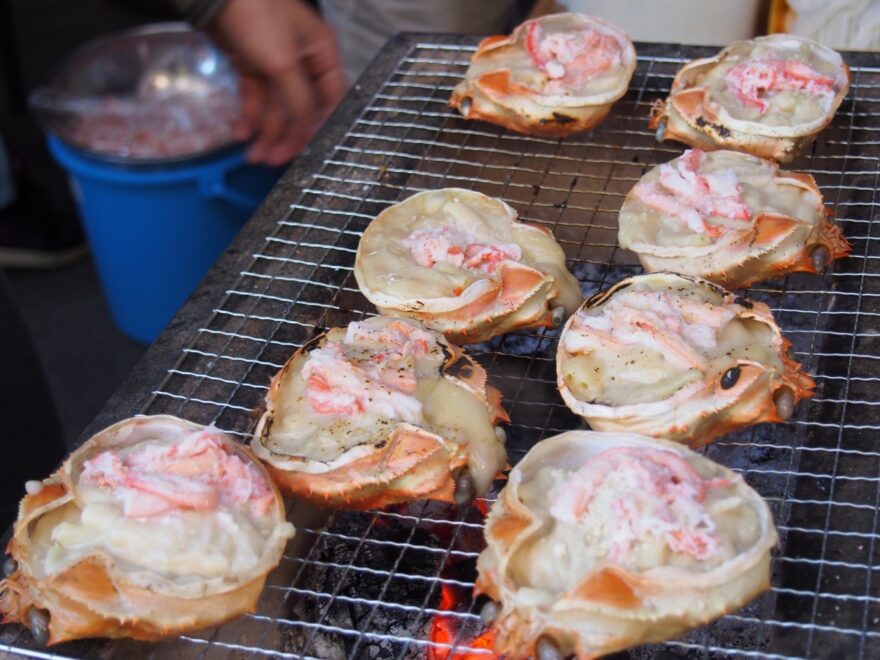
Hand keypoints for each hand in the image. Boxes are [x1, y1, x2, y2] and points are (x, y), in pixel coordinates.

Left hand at [208, 0, 346, 164]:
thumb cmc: (258, 17)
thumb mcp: (283, 63)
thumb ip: (299, 101)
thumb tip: (309, 131)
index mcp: (321, 55)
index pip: (331, 100)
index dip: (321, 127)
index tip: (310, 151)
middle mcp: (303, 63)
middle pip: (300, 109)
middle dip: (287, 136)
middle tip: (273, 160)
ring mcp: (276, 65)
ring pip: (276, 108)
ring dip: (266, 133)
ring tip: (253, 156)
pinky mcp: (252, 67)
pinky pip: (255, 100)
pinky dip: (250, 118)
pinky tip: (241, 134)